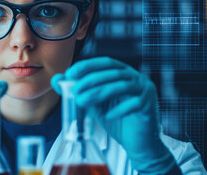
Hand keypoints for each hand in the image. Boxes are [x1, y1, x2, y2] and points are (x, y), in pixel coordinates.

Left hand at [51, 57, 175, 173]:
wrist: (137, 143)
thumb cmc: (116, 120)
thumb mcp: (93, 104)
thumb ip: (79, 91)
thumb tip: (56, 80)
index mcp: (124, 73)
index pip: (105, 62)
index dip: (87, 66)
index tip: (69, 74)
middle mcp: (136, 78)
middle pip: (113, 73)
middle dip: (91, 80)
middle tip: (74, 90)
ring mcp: (146, 90)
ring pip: (122, 86)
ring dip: (100, 92)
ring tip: (82, 101)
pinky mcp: (149, 105)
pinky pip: (134, 103)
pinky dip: (119, 109)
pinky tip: (107, 115)